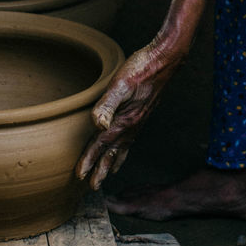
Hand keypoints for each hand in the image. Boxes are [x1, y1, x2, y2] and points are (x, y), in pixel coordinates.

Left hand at [76, 0, 207, 189]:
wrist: (166, 58)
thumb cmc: (142, 68)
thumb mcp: (121, 84)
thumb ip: (108, 105)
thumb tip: (97, 126)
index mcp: (124, 121)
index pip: (101, 145)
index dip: (88, 160)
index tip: (79, 176)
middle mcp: (132, 125)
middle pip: (112, 153)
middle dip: (101, 170)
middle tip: (92, 187)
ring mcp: (138, 121)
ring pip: (122, 148)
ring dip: (113, 162)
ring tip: (108, 173)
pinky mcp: (142, 114)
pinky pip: (130, 138)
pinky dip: (124, 148)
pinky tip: (124, 145)